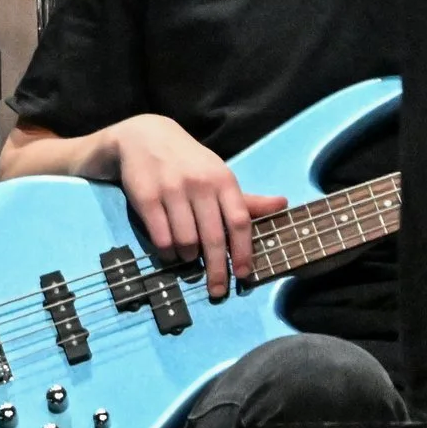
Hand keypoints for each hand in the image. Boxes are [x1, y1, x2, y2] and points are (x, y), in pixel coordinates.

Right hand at [108, 116, 286, 299]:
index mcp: (222, 179)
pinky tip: (170, 251)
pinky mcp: (145, 197)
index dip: (244, 251)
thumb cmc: (189, 162)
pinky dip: (167, 252)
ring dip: (189, 258)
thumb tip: (283, 204)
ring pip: (186, 241)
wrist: (144, 137)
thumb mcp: (218, 174)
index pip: (239, 221)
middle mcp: (199, 184)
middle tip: (217, 290)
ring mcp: (170, 190)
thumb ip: (246, 198)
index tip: (243, 275)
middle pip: (214, 237)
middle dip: (217, 269)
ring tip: (188, 257)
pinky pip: (161, 237)